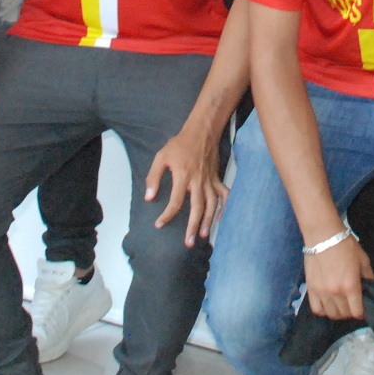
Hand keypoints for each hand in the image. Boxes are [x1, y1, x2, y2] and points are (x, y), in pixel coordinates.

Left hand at [145, 120, 226, 244]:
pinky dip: (224, 207)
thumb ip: (153, 177)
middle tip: (188, 243)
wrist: (201, 132)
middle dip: (193, 226)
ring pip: (211, 204)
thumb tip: (149, 197)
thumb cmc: (179, 145)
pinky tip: (220, 219)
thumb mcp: (161, 157)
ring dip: (208, 221)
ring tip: (203, 236)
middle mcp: (198, 181)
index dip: (167, 215)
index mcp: (183, 176)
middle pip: (197, 207)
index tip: (159, 225)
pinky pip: (223, 194)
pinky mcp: (217, 178)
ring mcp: (209, 180)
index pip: (175, 201)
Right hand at [301, 233, 372, 320]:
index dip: (361, 313)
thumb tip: (370, 288)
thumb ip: (368, 276)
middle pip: (344, 314)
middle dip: (350, 312)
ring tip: (340, 305)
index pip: (357, 312)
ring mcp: (322, 292)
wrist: (323, 235)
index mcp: (351, 286)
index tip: (362, 308)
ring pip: (331, 314)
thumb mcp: (363, 259)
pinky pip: (316, 309)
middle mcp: (336, 293)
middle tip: (351, 304)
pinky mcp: (310, 289)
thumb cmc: (345, 245)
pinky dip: (323, 310)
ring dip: (338, 312)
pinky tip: (327, 304)